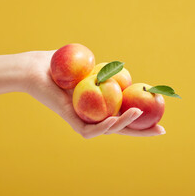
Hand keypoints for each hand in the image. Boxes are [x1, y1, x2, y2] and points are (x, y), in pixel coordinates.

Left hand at [23, 51, 165, 138]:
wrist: (33, 67)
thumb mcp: (86, 65)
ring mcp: (82, 120)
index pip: (123, 114)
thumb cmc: (56, 64)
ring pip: (108, 130)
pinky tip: (117, 120)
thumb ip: (101, 69)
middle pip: (120, 128)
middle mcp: (91, 115)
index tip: (160, 118)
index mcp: (97, 105)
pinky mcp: (71, 120)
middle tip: (161, 130)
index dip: (141, 119)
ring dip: (125, 124)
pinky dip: (105, 126)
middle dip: (141, 131)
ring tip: (140, 113)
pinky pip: (91, 129)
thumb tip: (118, 69)